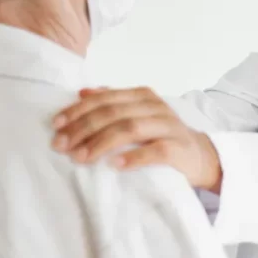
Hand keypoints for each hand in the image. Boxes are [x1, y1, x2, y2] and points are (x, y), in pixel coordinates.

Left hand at [51, 87, 222, 191]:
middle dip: (83, 128)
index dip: (79, 110)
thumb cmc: (162, 135)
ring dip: (101, 142)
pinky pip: (155, 151)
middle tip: (61, 145)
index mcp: (142, 96)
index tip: (56, 125)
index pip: (105, 98)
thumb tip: (82, 92)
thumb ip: (114, 101)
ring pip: (131, 128)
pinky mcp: (179, 149)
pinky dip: (133, 157)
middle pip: (114, 112)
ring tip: (80, 157)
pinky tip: (115, 165)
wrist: (200, 156)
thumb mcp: (138, 114)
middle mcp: (156, 107)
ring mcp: (169, 126)